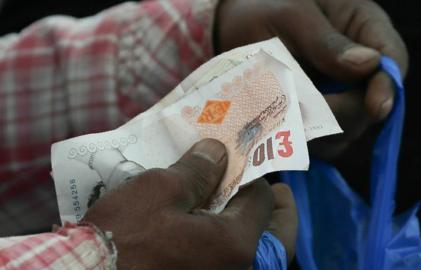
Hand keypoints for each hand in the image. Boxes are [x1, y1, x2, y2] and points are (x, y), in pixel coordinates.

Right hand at [82, 139, 296, 268]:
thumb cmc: (124, 235)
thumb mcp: (160, 190)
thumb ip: (198, 169)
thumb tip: (219, 152)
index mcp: (235, 244)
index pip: (264, 202)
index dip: (254, 176)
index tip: (240, 162)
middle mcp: (238, 269)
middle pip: (275, 237)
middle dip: (275, 209)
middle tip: (272, 190)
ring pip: (254, 253)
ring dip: (252, 226)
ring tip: (238, 201)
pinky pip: (230, 261)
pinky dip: (230, 242)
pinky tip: (210, 223)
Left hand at [216, 0, 407, 158]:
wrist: (232, 27)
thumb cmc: (265, 8)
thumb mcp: (292, 15)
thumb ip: (327, 41)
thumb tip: (369, 64)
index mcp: (363, 27)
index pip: (393, 60)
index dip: (387, 86)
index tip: (375, 108)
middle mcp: (359, 64)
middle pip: (372, 102)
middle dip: (345, 114)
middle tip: (307, 114)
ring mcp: (339, 91)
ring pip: (349, 126)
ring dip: (322, 131)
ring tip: (286, 116)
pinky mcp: (319, 112)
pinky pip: (324, 137)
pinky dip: (307, 138)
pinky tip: (282, 126)